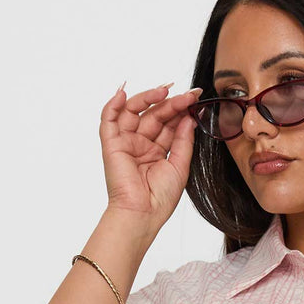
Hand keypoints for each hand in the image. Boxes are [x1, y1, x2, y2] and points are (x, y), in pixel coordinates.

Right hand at [98, 81, 203, 229]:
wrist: (143, 213)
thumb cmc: (160, 197)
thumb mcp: (180, 165)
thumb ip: (184, 140)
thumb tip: (189, 117)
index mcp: (158, 150)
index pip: (169, 123)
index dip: (181, 109)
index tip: (195, 98)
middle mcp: (141, 144)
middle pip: (154, 115)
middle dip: (170, 102)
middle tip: (186, 95)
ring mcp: (126, 142)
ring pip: (134, 111)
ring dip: (147, 98)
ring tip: (164, 90)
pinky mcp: (111, 144)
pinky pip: (108, 119)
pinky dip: (113, 104)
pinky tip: (124, 93)